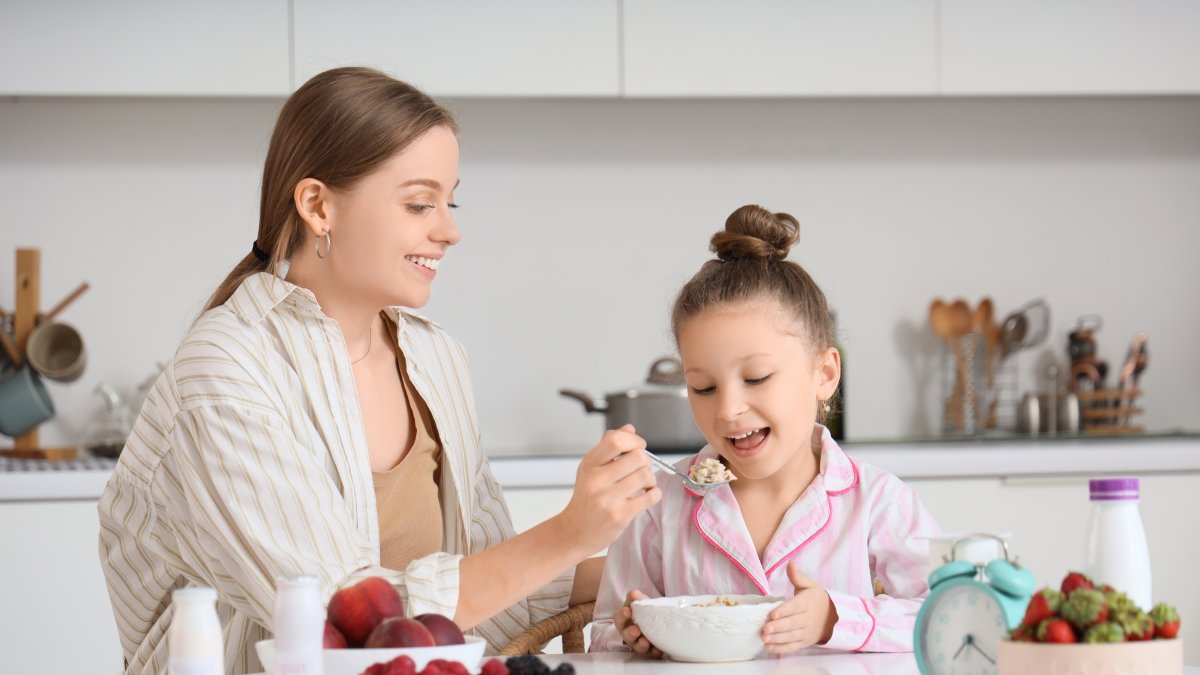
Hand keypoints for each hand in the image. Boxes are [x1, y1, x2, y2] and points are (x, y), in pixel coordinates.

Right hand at [558, 425, 659, 554]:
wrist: (575, 531)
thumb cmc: (587, 498)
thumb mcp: (591, 469)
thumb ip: (609, 447)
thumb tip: (629, 428)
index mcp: (589, 464)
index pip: (616, 440)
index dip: (634, 440)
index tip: (638, 447)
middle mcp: (596, 480)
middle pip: (637, 457)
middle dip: (646, 461)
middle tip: (642, 469)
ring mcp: (608, 498)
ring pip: (645, 476)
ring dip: (651, 479)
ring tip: (644, 484)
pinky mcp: (620, 515)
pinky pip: (650, 497)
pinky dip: (654, 494)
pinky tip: (647, 495)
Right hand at [612, 590, 661, 656]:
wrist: (656, 620)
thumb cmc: (643, 611)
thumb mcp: (639, 602)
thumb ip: (636, 598)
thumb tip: (635, 594)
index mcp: (624, 620)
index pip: (619, 618)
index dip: (622, 615)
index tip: (628, 610)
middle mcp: (629, 633)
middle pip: (626, 635)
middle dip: (630, 633)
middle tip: (636, 630)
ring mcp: (638, 643)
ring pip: (637, 646)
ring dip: (641, 644)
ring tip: (645, 641)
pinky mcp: (650, 650)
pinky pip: (651, 653)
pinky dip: (654, 652)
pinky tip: (657, 650)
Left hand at [761, 561, 836, 653]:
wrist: (832, 617)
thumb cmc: (816, 599)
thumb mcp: (810, 585)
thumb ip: (798, 576)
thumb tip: (790, 564)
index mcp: (808, 603)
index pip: (795, 607)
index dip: (784, 610)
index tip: (773, 614)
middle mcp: (808, 619)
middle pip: (792, 624)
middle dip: (778, 627)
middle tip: (765, 628)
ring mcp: (806, 632)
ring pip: (791, 637)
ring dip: (777, 639)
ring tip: (764, 638)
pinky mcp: (804, 642)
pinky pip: (793, 647)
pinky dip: (781, 649)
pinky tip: (769, 648)